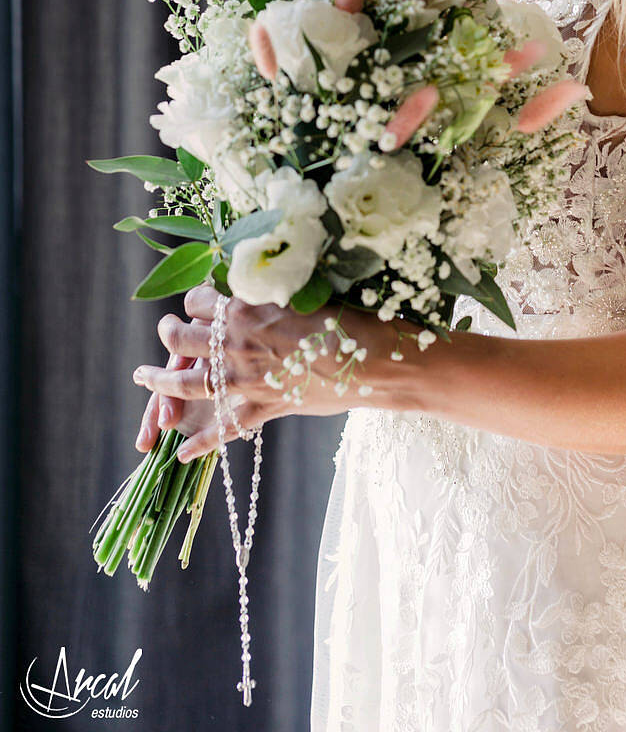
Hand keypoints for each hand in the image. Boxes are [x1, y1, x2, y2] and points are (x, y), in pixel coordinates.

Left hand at [132, 286, 423, 462]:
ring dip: (160, 381)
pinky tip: (182, 451)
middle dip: (169, 332)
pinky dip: (200, 443)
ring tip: (144, 377)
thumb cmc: (347, 318)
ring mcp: (244, 379)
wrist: (373, 361)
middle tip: (166, 330)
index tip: (202, 303)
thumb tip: (262, 283)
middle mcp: (236, 342)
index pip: (200, 299)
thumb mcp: (307, 292)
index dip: (197, 301)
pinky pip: (222, 429)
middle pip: (181, 337)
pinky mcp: (261, 408)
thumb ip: (274, 292)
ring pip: (187, 382)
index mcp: (246, 307)